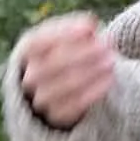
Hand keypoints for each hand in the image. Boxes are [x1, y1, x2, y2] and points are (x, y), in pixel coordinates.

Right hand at [17, 12, 116, 128]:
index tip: (91, 28)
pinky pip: (74, 106)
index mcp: (28, 52)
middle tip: (107, 46)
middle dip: (82, 54)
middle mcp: (30, 77)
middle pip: (52, 65)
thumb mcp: (69, 37)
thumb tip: (90, 24)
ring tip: (111, 62)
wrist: (64, 91)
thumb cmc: (67, 53)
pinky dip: (94, 91)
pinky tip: (111, 79)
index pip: (38, 42)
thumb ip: (78, 29)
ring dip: (90, 72)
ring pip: (63, 86)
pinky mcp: (56, 116)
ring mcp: (40, 99)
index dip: (63, 34)